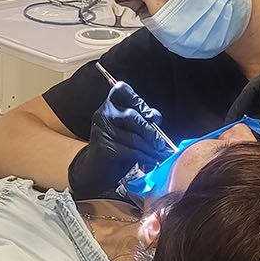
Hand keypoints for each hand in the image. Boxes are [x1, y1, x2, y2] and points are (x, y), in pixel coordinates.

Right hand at [68, 80, 170, 198]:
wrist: (97, 170)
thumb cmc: (117, 146)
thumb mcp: (130, 129)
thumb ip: (142, 119)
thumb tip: (156, 118)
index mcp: (109, 104)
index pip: (122, 90)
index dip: (139, 101)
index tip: (152, 117)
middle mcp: (103, 114)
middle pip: (132, 116)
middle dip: (151, 132)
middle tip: (162, 144)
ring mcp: (102, 130)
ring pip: (134, 137)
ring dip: (151, 148)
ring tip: (162, 155)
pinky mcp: (104, 147)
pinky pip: (131, 151)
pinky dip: (145, 157)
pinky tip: (153, 161)